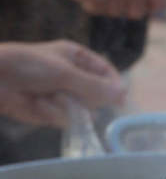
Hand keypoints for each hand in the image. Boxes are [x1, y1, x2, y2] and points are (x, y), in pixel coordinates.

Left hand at [0, 41, 125, 126]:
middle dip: (85, 97)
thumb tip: (124, 93)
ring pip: (84, 110)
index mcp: (78, 58)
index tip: (120, 100)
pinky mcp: (54, 112)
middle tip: (72, 93)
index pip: (106, 72)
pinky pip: (68, 120)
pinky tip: (39, 104)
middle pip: (99, 95)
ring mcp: (65, 96)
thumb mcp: (64, 72)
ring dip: (67, 106)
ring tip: (49, 97)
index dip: (114, 85)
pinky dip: (54, 114)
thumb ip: (95, 86)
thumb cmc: (27, 66)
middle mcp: (74, 77)